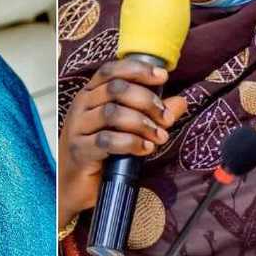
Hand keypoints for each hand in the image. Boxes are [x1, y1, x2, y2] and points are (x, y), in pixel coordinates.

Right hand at [58, 59, 187, 220]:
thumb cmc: (102, 152)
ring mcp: (77, 127)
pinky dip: (131, 142)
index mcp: (92, 94)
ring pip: (112, 113)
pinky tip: (145, 148)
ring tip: (159, 136)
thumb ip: (153, 113)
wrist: (75, 186)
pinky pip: (106, 140)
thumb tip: (180, 102)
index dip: (138, 69)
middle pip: (116, 89)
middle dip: (147, 101)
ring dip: (142, 123)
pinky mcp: (79, 150)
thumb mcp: (129, 128)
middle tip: (166, 118)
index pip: (112, 70)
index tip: (162, 76)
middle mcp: (82, 106)